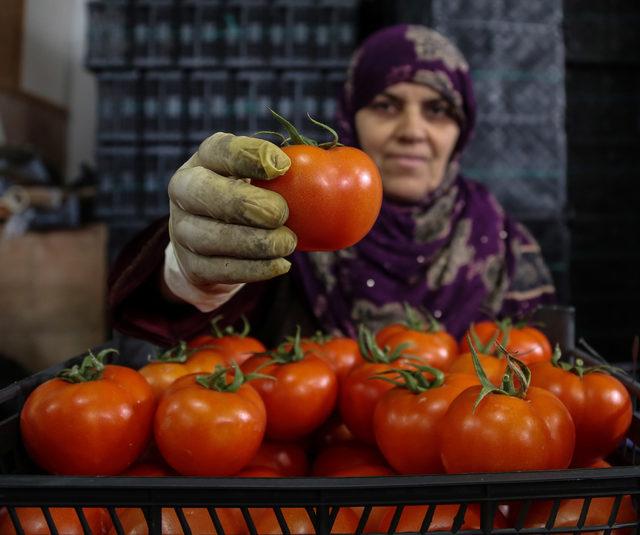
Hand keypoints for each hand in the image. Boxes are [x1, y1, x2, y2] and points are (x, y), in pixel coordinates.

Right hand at [167, 133, 296, 289]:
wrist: (212, 245)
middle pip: (205, 193)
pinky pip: (221, 270)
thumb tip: (335, 162)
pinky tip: (281, 265)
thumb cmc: (251, 198)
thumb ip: (285, 171)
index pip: (220, 150)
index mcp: (205, 159)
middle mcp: (185, 190)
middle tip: (280, 213)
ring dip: (254, 242)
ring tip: (288, 243)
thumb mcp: (260, 178)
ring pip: (211, 237)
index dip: (250, 156)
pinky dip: (254, 269)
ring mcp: (183, 229)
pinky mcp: (192, 265)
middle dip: (245, 203)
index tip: (283, 166)